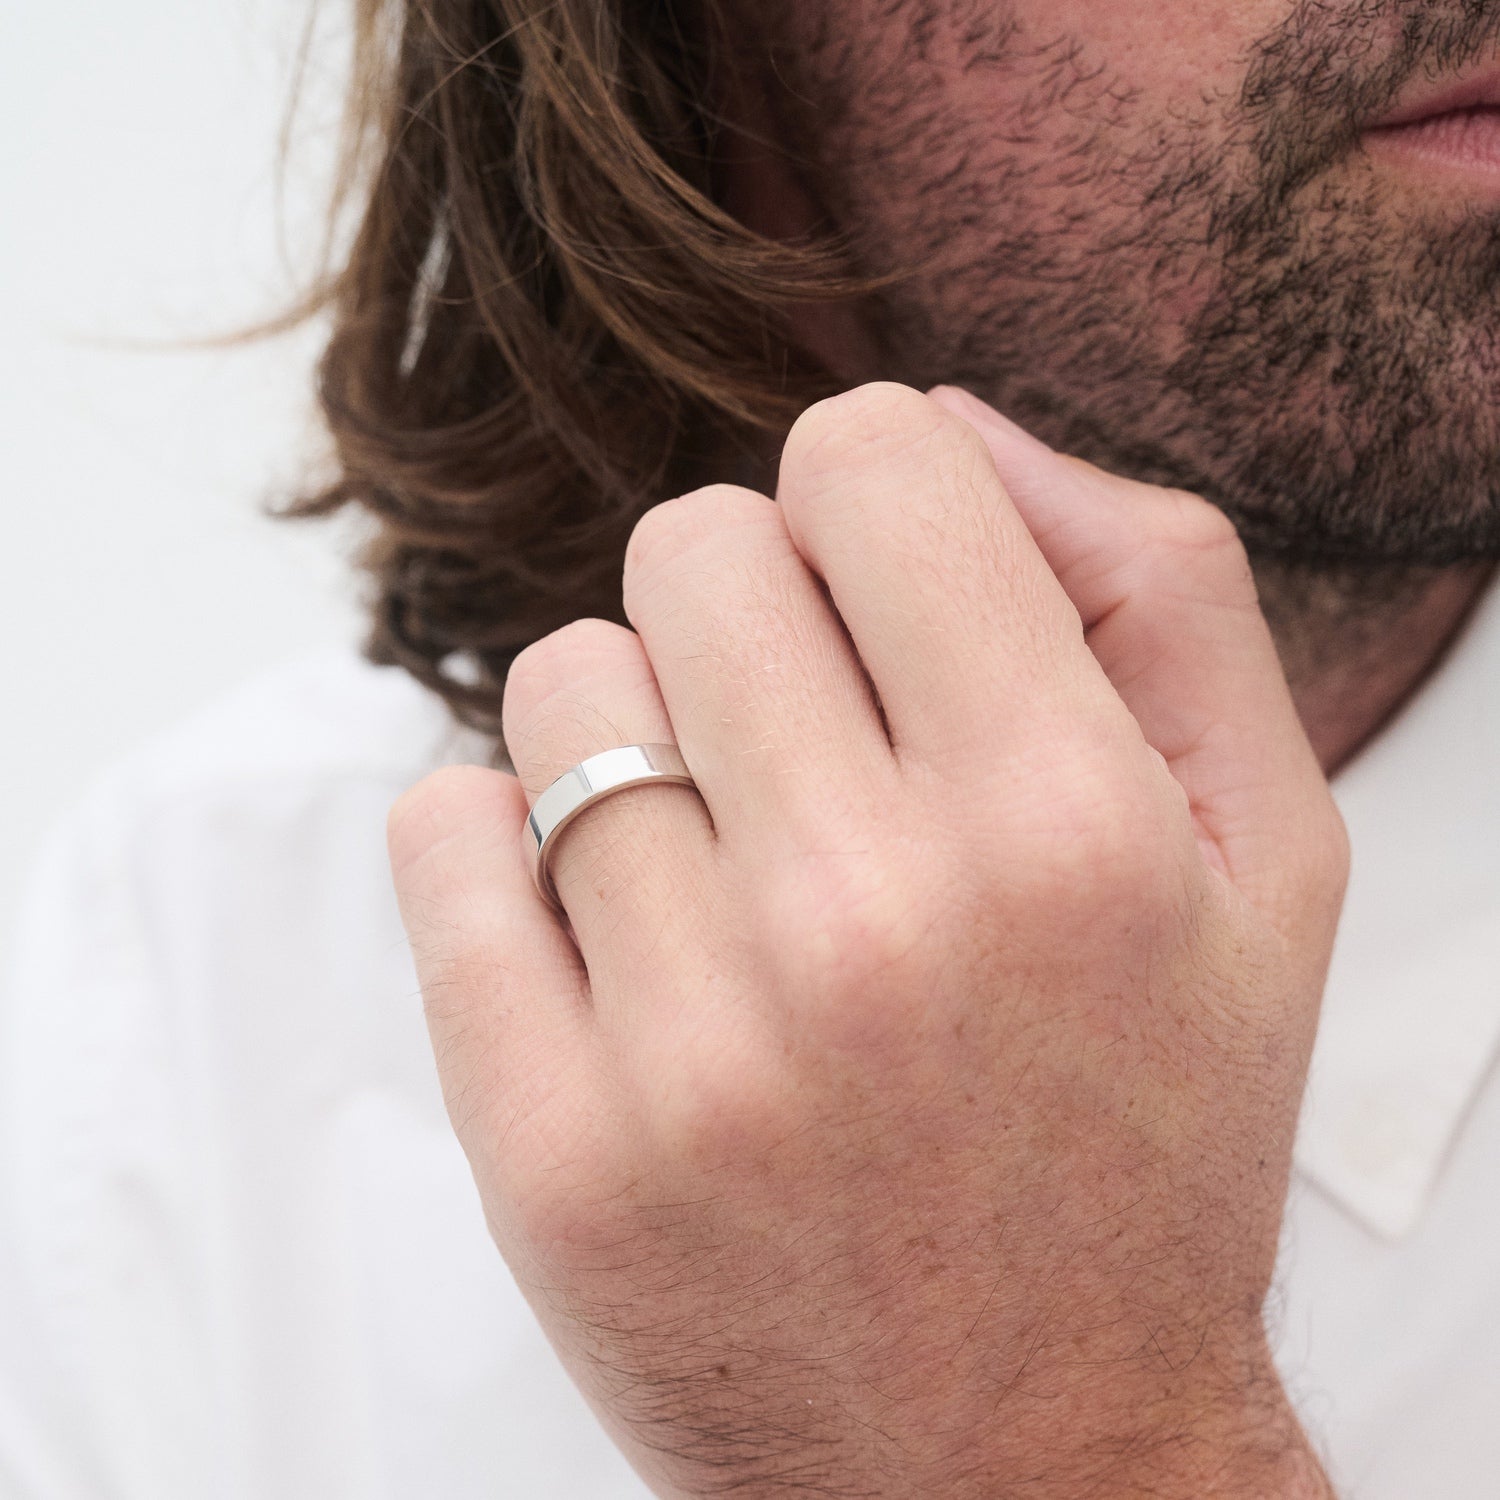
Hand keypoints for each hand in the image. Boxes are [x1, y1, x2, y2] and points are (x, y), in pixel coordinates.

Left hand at [389, 383, 1345, 1497]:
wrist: (1030, 1456)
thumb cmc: (1144, 1146)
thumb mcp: (1264, 851)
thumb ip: (1158, 587)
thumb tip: (950, 434)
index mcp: (1064, 823)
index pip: (870, 467)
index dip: (868, 501)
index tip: (877, 592)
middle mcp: (871, 920)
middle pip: (689, 550)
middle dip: (748, 609)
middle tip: (806, 738)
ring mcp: (692, 1043)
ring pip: (561, 684)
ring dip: (636, 732)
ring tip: (728, 859)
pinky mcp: (552, 1147)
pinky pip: (443, 837)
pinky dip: (503, 841)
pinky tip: (613, 921)